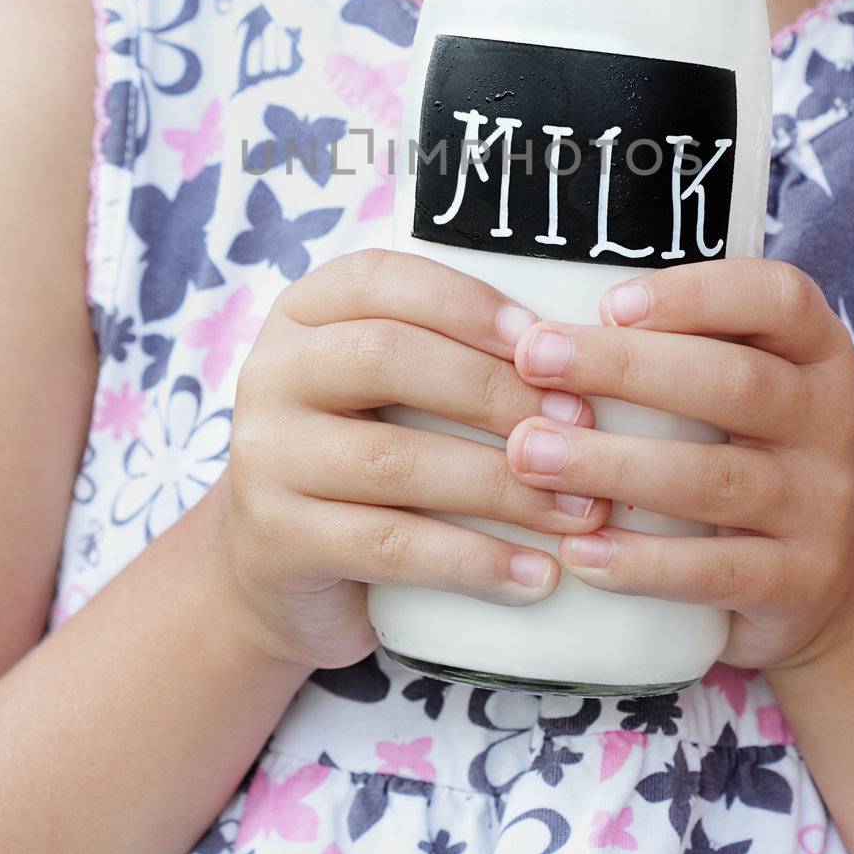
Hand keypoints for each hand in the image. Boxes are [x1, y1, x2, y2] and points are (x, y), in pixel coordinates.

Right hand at [218, 248, 610, 669]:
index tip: (540, 337)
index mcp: (303, 315)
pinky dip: (474, 561)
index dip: (463, 301)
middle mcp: (271, 374)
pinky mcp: (279, 542)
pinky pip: (390, 546)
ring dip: (503, 486)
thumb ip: (452, 352)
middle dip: (497, 391)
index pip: (379, 279)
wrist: (276, 572)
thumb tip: (587, 346)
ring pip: (396, 459)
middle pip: (389, 359)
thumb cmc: (367, 456)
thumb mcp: (389, 389)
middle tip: (582, 427)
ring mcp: (266, 459)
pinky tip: (537, 574)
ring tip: (579, 509)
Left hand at [504, 258, 853, 671]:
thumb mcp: (752, 380)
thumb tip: (541, 321)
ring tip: (529, 455)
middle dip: (625, 368)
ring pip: (715, 480)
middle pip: (735, 383)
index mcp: (818, 351)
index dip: (696, 294)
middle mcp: (831, 420)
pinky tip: (577, 549)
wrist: (851, 572)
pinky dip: (642, 563)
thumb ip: (682, 344)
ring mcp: (823, 507)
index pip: (778, 297)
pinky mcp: (801, 584)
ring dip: (612, 464)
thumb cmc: (758, 446)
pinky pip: (717, 572)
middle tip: (534, 360)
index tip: (608, 303)